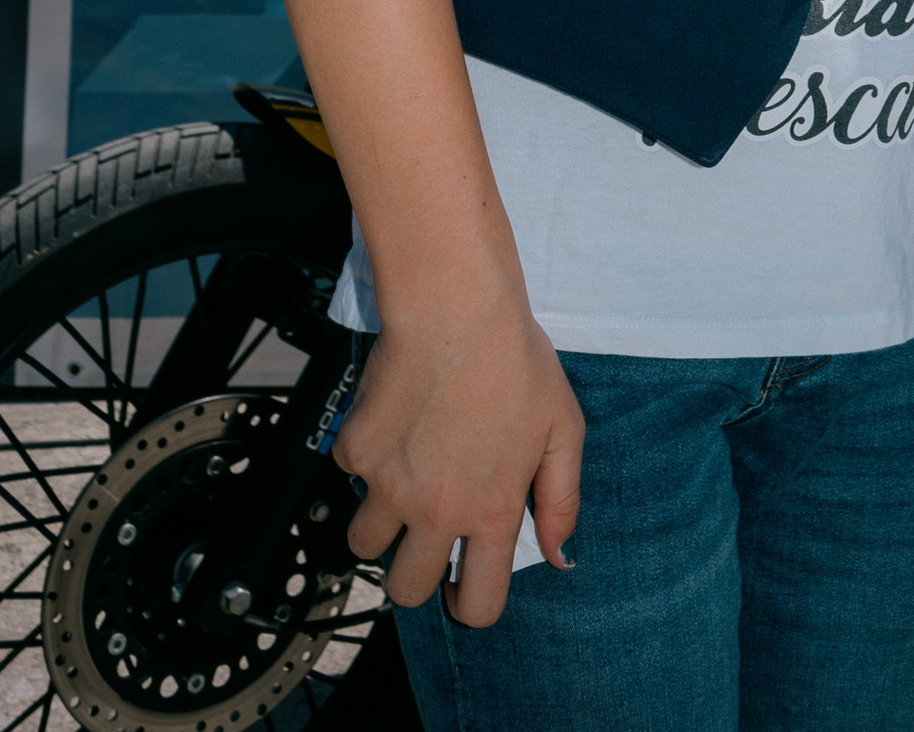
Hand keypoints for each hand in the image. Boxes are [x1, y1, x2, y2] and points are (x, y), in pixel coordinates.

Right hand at [336, 289, 583, 622]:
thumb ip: (562, 499)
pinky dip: (365, 457)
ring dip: (380, 522)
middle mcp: (438, 510)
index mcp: (492, 512)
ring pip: (364, 544)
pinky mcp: (357, 452)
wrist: (456, 308)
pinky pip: (350, 476)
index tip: (465, 582)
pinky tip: (393, 422)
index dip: (471, 602)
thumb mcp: (563, 427)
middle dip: (413, 573)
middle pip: (405, 591)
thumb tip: (559, 557)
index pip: (476, 606)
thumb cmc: (516, 360)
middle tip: (425, 535)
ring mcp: (391, 485)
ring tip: (404, 479)